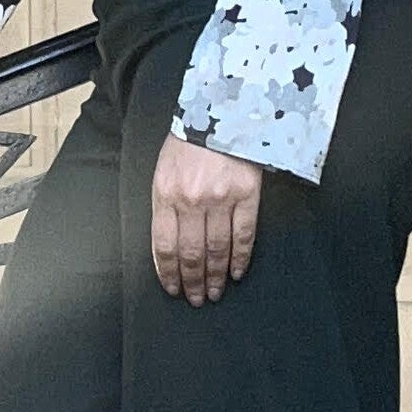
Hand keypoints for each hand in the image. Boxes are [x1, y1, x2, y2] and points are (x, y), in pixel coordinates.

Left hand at [150, 135, 263, 304]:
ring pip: (216, 249)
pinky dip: (240, 258)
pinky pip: (243, 235)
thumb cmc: (188, 144)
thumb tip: (168, 247)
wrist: (220, 112)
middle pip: (191, 253)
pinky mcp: (247, 194)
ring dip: (214, 276)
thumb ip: (165, 206)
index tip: (173, 289)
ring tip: (214, 292)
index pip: (164, 245)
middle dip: (192, 281)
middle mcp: (191, 200)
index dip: (168, 272)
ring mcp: (220, 198)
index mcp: (165, 194)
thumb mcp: (164, 171)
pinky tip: (236, 273)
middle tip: (195, 299)